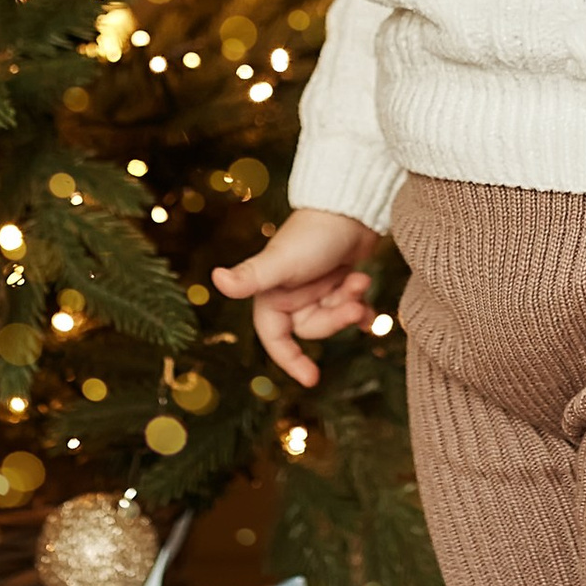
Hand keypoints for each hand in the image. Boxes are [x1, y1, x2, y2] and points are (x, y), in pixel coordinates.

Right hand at [212, 207, 378, 389]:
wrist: (350, 205)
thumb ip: (250, 276)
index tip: (312, 379)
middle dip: (335, 318)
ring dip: (350, 304)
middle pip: (313, 329)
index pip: (275, 338)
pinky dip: (361, 307)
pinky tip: (369, 299)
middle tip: (353, 302)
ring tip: (360, 281)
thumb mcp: (281, 261)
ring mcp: (317, 287)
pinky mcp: (339, 279)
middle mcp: (292, 294)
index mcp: (272, 294)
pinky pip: (350, 308)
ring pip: (333, 317)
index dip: (290, 360)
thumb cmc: (312, 234)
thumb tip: (215, 279)